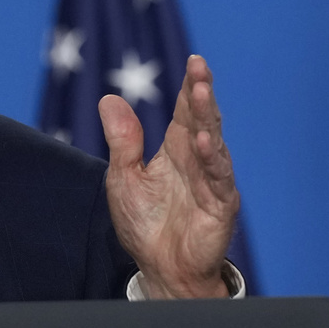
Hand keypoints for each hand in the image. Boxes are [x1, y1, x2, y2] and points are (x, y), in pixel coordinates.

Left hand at [99, 55, 237, 298]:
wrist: (161, 267)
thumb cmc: (145, 222)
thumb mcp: (124, 176)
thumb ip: (122, 140)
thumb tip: (109, 98)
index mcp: (175, 148)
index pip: (184, 110)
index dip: (189, 86)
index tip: (194, 60)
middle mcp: (196, 159)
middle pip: (200, 118)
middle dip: (200, 91)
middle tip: (199, 66)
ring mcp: (211, 180)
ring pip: (211, 141)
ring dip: (207, 116)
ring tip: (201, 90)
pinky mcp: (219, 204)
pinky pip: (217, 178)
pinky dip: (210, 159)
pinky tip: (202, 140)